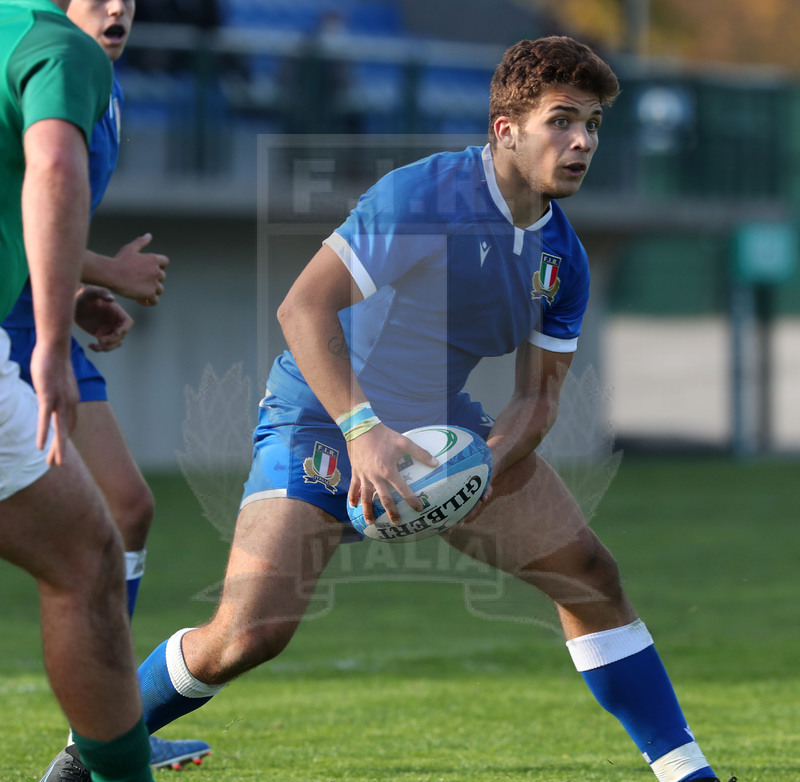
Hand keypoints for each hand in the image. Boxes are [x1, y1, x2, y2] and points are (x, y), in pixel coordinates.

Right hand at [29, 342, 77, 465]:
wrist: (55, 346)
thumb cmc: (53, 361)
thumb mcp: (57, 381)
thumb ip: (55, 391)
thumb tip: (49, 397)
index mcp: (72, 400)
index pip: (69, 424)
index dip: (64, 438)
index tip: (60, 449)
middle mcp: (70, 403)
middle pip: (66, 431)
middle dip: (61, 449)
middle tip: (56, 464)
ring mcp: (60, 400)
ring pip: (59, 429)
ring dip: (57, 448)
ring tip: (54, 463)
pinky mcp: (48, 396)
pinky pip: (45, 419)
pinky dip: (42, 433)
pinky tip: (38, 447)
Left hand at [74, 285, 132, 351]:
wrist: (73, 304)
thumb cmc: (83, 295)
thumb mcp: (91, 292)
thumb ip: (101, 292)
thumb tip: (112, 299)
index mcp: (117, 312)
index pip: (128, 323)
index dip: (124, 329)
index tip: (115, 333)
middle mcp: (115, 322)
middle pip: (121, 336)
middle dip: (112, 340)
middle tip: (100, 339)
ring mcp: (108, 330)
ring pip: (115, 343)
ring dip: (107, 347)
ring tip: (95, 345)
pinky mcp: (100, 335)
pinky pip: (104, 346)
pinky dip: (99, 348)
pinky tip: (90, 345)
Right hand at [110, 233, 168, 304]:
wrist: (111, 273)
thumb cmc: (119, 260)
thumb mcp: (130, 248)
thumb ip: (141, 242)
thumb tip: (149, 235)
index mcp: (154, 259)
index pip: (165, 262)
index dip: (158, 266)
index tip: (148, 269)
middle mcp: (157, 271)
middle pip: (162, 277)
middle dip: (153, 279)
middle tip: (139, 281)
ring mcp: (154, 283)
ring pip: (159, 289)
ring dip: (151, 290)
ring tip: (138, 291)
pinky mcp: (150, 294)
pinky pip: (155, 301)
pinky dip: (148, 301)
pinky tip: (138, 300)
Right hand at [347, 424, 438, 524]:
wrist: (360, 428)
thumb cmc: (384, 435)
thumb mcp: (404, 442)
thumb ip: (420, 453)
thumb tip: (435, 463)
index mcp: (389, 470)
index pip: (403, 490)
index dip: (412, 500)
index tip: (419, 508)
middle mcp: (376, 476)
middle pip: (384, 499)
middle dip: (391, 512)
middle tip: (397, 523)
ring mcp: (364, 475)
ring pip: (366, 497)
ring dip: (368, 511)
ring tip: (371, 522)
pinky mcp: (355, 472)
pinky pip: (353, 488)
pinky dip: (353, 497)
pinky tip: (353, 506)